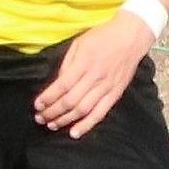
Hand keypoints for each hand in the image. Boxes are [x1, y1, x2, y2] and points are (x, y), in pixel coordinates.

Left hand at [34, 11, 155, 138]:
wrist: (131, 36)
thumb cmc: (102, 36)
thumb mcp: (79, 43)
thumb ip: (67, 64)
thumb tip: (57, 83)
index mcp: (84, 62)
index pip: (62, 86)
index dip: (48, 98)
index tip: (37, 105)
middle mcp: (95, 77)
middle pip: (70, 101)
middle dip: (52, 112)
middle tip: (40, 118)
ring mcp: (107, 87)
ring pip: (83, 110)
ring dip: (65, 120)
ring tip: (52, 125)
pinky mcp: (116, 94)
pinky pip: (100, 113)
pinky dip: (87, 125)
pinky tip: (74, 133)